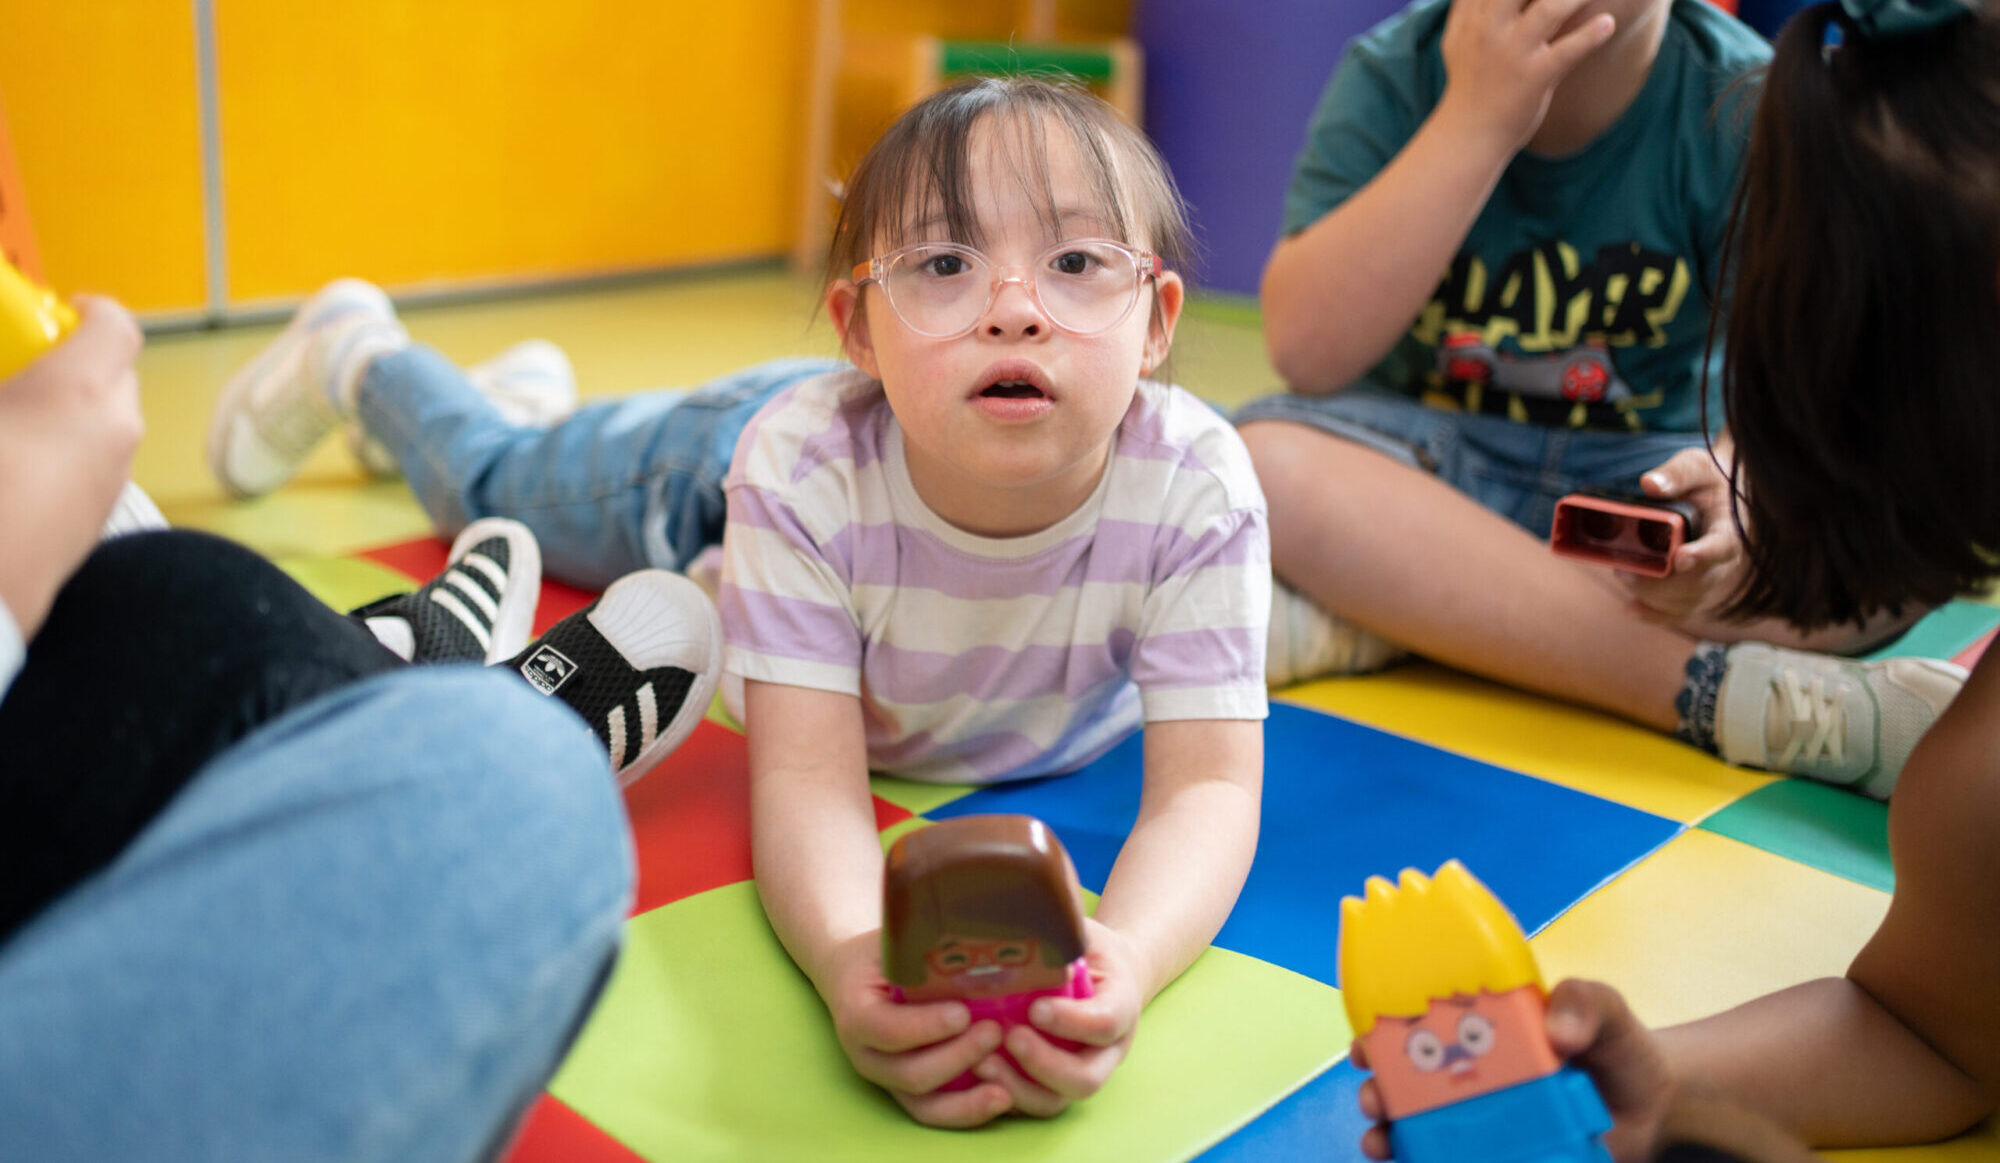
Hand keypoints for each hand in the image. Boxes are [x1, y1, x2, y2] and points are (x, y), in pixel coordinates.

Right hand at [0, 295, 143, 637]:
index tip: (63, 310)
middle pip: (114, 376)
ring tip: (13, 423)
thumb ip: (8, 374)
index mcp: (81, 388)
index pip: (115, 326)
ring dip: (72, 414)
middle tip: (23, 368)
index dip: (91, 312)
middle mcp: (114, 430)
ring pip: (106, 425)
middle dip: (74, 365)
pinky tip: (16, 471)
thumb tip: (13, 390)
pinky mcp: (100, 519)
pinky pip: (95, 468)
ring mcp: (113, 478)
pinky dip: (69, 456)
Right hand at [817, 930, 1013, 1127]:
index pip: (886, 1029)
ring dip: (967, 1101)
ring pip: (923, 1104)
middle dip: (956, 1057)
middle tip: (994, 1033)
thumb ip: (922, 947)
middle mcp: (866, 1054)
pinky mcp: (907, 1091)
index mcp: (857, 1013)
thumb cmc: (882, 954)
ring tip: (1006, 1090)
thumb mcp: (893, 942)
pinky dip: (968, 1111)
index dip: (926, 1026)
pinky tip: (1002, 1100)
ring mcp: (886, 1078)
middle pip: (909, 1073)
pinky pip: (935, 1112)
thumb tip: (977, 941)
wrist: (856, 977)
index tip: (963, 1012)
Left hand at [973, 917, 1144, 1117]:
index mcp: (1121, 1006)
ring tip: (980, 1063)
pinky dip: (1001, 1093)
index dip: (1071, 1021)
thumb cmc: (1088, 947)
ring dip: (1017, 1088)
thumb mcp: (1082, 930)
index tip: (1035, 1007)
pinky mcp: (1052, 1084)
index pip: (1105, 1023)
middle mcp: (1106, 1051)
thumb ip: (1061, 930)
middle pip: (1085, 1079)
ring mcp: (1080, 1072)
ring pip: (1055, 1101)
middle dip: (1044, 1065)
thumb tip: (1022, 924)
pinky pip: (1030, 1102)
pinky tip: (973, 1069)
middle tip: (1009, 1037)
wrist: (1105, 974)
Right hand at [1354, 979, 1675, 1162]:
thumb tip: (1557, 1032)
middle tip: (1376, 1101)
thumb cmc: (1619, 1048)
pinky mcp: (1504, 1157)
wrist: (1656, 1108)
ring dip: (1390, 1137)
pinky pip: (1454, 1161)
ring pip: (1420, 1131)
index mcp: (1481, 1031)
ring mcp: (1485, 1122)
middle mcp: (1471, 1077)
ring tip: (1382, 1144)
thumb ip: (1585, 1003)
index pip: (1416, 1026)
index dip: (1379, 1035)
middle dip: (1378, 1093)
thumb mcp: (1606, 1010)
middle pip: (1406, 1085)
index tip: (1364, 1046)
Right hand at [1437, 0, 1618, 151]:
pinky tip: (1607, 23)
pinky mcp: (1533, 79)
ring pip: (1550, 9)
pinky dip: (1589, 37)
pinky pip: (1566, 53)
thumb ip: (1466, 6)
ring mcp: (1512, 53)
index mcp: (1475, 14)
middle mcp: (1491, 29)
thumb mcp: (1458, 39)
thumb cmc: (1470, 83)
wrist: (1468, 134)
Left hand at [1616, 447, 1746, 626]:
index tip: (1681, 558)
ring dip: (1652, 596)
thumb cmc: (1708, 479)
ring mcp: (1712, 578)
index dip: (1703, 555)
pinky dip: (1655, 614)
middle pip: (1698, 582)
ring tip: (1623, 576)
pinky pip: (1679, 610)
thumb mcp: (1696, 466)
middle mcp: (1725, 560)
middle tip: (1625, 571)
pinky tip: (1632, 609)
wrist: (1721, 496)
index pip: (1722, 546)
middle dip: (1661, 581)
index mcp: (1730, 527)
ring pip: (1686, 600)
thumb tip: (1650, 484)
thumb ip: (1677, 474)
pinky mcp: (1696, 589)